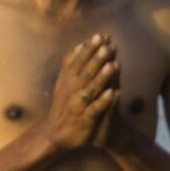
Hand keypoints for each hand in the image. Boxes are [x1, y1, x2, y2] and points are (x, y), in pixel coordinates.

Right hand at [45, 35, 119, 152]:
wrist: (55, 134)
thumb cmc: (64, 105)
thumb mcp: (64, 83)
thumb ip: (72, 64)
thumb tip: (80, 44)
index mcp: (68, 80)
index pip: (79, 61)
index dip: (90, 49)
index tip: (101, 36)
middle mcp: (72, 91)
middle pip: (86, 72)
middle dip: (97, 59)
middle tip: (108, 45)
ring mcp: (79, 105)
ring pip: (92, 89)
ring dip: (102, 77)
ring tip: (114, 65)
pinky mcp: (85, 119)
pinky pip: (95, 109)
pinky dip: (103, 101)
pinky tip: (113, 93)